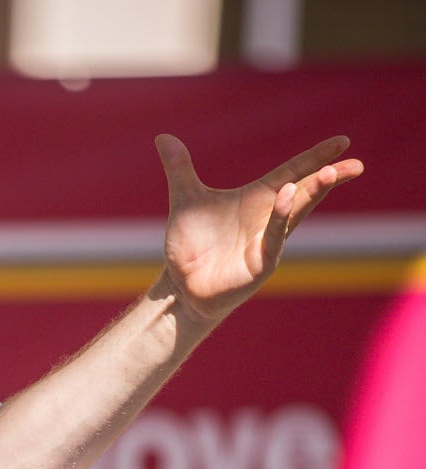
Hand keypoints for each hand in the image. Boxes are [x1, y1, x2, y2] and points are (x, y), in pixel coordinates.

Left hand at [156, 134, 362, 324]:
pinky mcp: (259, 265)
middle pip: (304, 193)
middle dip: (328, 178)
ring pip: (295, 214)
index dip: (315, 158)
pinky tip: (286, 198)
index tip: (342, 141)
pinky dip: (280, 220)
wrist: (181, 283)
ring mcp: (267, 242)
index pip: (292, 173)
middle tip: (354, 164)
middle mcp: (268, 219)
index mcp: (257, 199)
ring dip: (311, 195)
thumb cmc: (192, 243)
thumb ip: (179, 168)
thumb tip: (163, 137)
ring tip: (329, 173)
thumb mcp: (185, 199)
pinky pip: (274, 240)